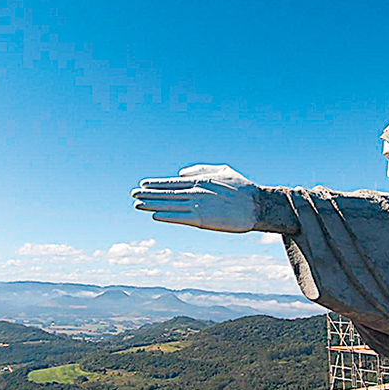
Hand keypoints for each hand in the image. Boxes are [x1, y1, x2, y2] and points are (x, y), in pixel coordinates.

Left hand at [131, 164, 257, 232]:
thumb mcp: (222, 170)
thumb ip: (199, 170)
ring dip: (151, 204)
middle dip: (148, 194)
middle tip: (132, 195)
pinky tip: (154, 215)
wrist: (256, 204)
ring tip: (136, 204)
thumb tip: (180, 173)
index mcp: (199, 181)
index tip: (141, 185)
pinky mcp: (202, 219)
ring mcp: (197, 205)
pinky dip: (166, 216)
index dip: (155, 184)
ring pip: (169, 205)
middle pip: (166, 193)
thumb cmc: (241, 188)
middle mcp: (195, 192)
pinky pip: (180, 217)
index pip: (172, 183)